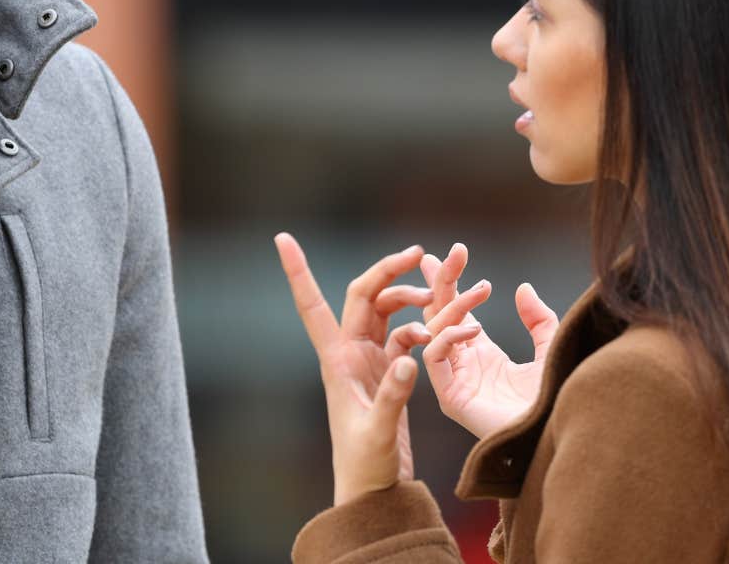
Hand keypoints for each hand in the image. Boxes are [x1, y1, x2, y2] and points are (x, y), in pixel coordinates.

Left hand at [274, 234, 437, 506]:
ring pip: (387, 310)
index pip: (313, 304)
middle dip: (388, 270)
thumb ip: (393, 395)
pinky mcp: (389, 373)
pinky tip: (446, 332)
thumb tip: (409, 355)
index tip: (282, 238)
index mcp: (336, 359)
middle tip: (420, 252)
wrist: (374, 491)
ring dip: (411, 299)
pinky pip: (406, 335)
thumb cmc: (364, 466)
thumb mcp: (378, 431)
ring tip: (439, 302)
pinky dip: (425, 328)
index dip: (298, 271)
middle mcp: (349, 353)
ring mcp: (369, 361)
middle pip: (364, 295)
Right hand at [418, 244, 560, 439]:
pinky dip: (448, 337)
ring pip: (434, 331)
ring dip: (453, 306)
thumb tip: (524, 288)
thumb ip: (539, 321)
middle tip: (447, 253)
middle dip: (440, 282)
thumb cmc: (555, 402)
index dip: (451, 282)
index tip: (451, 253)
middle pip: (438, 315)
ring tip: (481, 291)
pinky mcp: (450, 397)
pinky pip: (433, 358)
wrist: (557, 433)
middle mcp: (463, 365)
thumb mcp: (550, 350)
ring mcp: (454, 380)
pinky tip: (473, 329)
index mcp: (481, 355)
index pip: (455, 312)